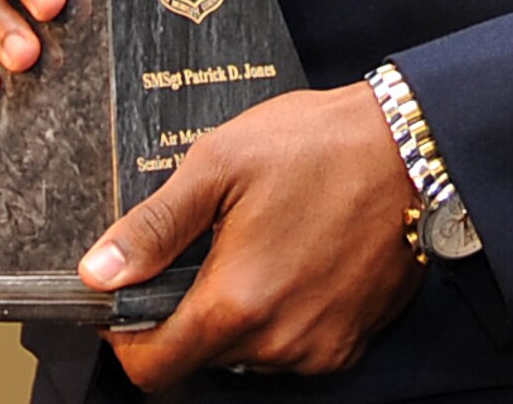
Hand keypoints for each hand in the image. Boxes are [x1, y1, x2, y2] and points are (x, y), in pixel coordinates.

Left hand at [79, 82, 422, 389]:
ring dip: (238, 313)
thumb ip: (155, 225)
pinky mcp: (350, 341)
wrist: (412, 146)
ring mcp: (318, 347)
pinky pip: (293, 346)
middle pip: (199, 357)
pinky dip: (281, 315)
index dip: (126, 336)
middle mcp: (277, 342)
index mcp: (236, 302)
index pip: (152, 367)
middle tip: (205, 247)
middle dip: (187, 312)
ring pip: (247, 353)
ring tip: (257, 244)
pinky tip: (293, 259)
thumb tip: (99, 271)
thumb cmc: (319, 145)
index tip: (125, 302)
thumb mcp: (221, 163)